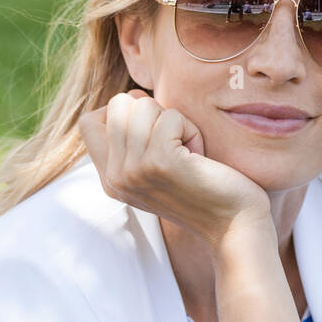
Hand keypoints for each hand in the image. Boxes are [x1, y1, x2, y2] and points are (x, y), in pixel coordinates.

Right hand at [78, 90, 271, 247]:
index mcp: (110, 180)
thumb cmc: (204, 189)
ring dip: (174, 121)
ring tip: (188, 152)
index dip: (122, 112)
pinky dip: (191, 129)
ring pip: (143, 105)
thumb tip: (133, 97)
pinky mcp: (159, 163)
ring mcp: (134, 171)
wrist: (233, 225)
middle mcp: (115, 178)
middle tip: (175, 142)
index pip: (88, 122)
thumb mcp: (156, 168)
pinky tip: (199, 156)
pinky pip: (171, 117)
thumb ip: (134, 141)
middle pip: (117, 105)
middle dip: (153, 112)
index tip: (153, 131)